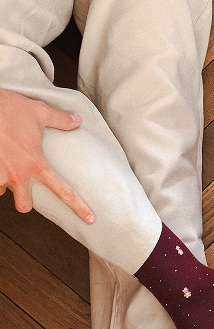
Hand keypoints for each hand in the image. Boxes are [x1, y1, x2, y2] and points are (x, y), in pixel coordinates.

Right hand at [0, 88, 94, 222]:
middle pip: (24, 206)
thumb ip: (60, 120)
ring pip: (3, 193)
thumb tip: (77, 121)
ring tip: (4, 166)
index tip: (89, 220)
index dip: (78, 207)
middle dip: (23, 200)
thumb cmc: (8, 108)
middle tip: (23, 186)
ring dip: (4, 184)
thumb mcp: (39, 112)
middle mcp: (19, 175)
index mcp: (37, 165)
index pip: (63, 192)